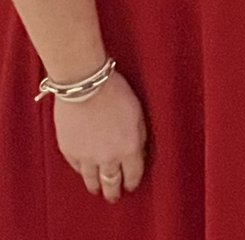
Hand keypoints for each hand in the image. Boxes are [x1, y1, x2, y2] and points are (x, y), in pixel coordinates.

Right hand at [54, 71, 147, 202]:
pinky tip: (84, 171)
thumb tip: (137, 152)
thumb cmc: (116, 92)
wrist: (86, 86)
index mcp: (129, 148)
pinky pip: (77, 168)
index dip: (133, 181)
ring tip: (98, 189)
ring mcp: (87, 157)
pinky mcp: (70, 152)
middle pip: (111, 183)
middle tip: (114, 196)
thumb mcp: (138, 114)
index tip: (131, 185)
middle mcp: (108, 157)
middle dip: (114, 191)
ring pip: (92, 180)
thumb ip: (138, 137)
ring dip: (96, 186)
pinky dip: (82, 171)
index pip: (133, 174)